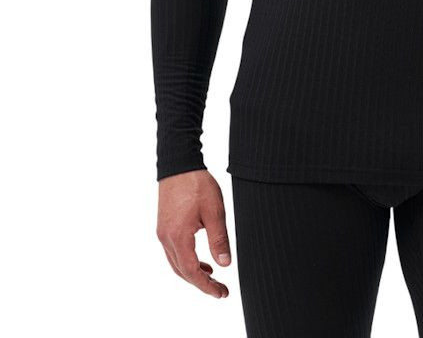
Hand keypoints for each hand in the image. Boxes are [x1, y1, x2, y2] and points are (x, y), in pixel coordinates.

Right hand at [156, 168, 231, 297]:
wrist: (179, 163)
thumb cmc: (196, 184)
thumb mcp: (214, 211)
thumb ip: (219, 239)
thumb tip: (224, 264)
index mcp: (178, 237)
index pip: (192, 272)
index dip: (207, 286)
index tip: (222, 293)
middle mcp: (166, 238)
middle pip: (182, 271)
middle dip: (201, 283)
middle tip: (220, 289)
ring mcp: (163, 232)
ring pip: (176, 263)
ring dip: (193, 273)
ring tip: (211, 276)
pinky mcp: (164, 225)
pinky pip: (173, 251)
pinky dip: (186, 260)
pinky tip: (199, 258)